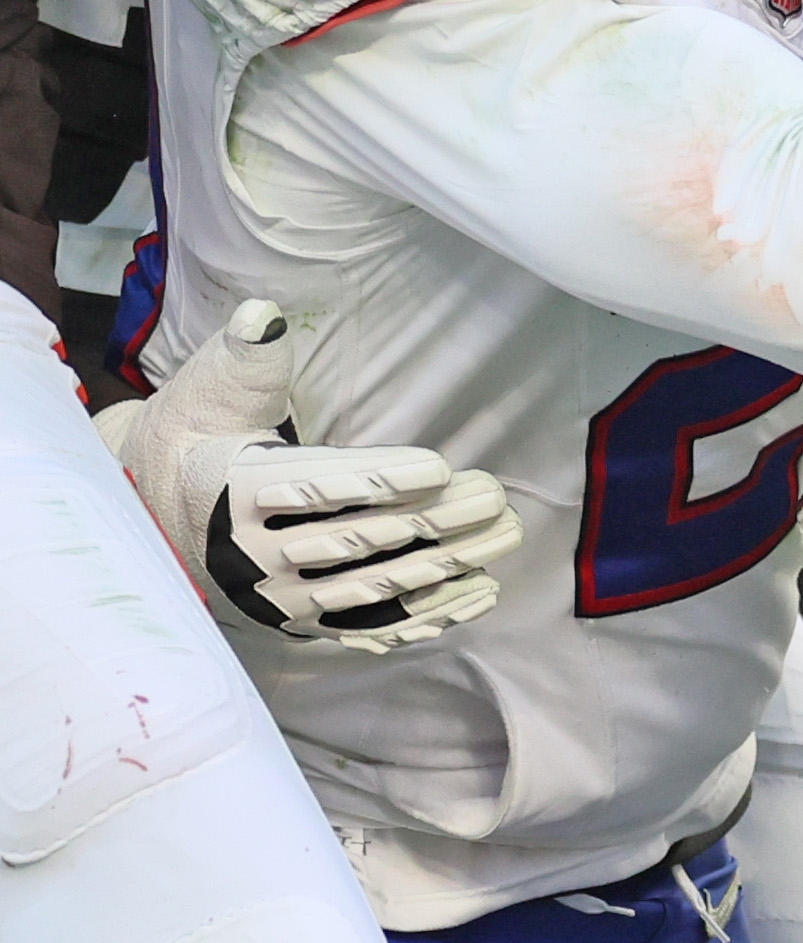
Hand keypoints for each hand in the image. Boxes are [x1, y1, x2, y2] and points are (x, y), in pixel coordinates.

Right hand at [95, 300, 523, 652]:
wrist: (157, 506)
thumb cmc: (202, 433)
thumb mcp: (210, 388)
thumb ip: (244, 356)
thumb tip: (261, 315)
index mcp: (232, 492)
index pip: (319, 487)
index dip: (381, 479)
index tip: (442, 466)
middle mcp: (252, 555)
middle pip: (358, 540)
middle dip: (434, 520)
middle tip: (495, 496)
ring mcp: (278, 597)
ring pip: (374, 587)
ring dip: (447, 564)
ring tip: (504, 534)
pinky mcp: (299, 621)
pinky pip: (371, 626)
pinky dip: (428, 615)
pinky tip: (480, 592)